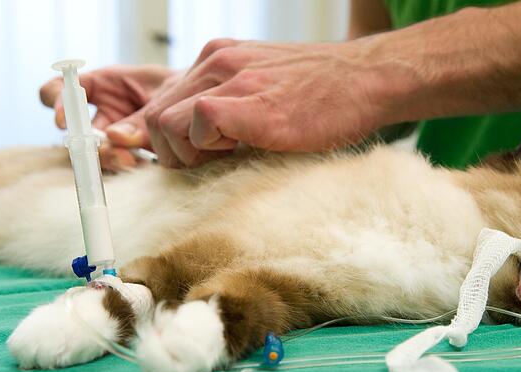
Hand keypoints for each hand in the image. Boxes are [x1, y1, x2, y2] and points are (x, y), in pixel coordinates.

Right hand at [40, 65, 172, 170]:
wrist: (203, 105)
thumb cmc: (180, 88)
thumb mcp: (163, 93)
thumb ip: (141, 116)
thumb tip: (114, 138)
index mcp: (100, 85)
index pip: (60, 89)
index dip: (56, 101)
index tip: (63, 121)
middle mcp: (100, 113)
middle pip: (74, 131)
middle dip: (84, 142)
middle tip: (104, 150)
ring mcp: (111, 138)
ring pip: (93, 153)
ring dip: (106, 159)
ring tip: (130, 160)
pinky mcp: (126, 157)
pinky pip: (116, 167)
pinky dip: (124, 168)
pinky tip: (140, 166)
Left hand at [143, 38, 395, 167]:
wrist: (367, 80)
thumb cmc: (322, 95)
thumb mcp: (263, 89)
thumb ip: (226, 105)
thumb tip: (195, 142)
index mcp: (216, 59)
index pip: (161, 102)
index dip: (166, 141)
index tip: (189, 161)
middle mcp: (215, 61)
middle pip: (152, 116)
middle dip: (171, 152)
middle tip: (209, 164)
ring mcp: (230, 76)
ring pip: (162, 122)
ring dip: (186, 153)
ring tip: (226, 157)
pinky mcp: (247, 100)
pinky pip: (196, 123)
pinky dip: (207, 148)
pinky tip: (240, 150)